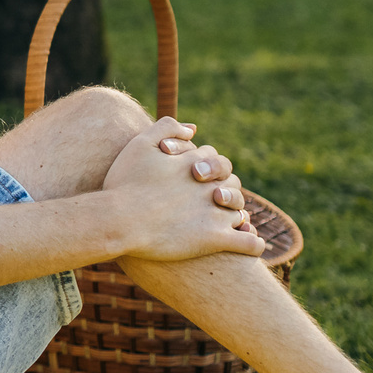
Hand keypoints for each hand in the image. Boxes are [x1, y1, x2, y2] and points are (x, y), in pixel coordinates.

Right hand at [104, 116, 264, 262]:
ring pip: (240, 212)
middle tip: (211, 199)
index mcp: (196, 164)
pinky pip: (250, 243)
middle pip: (231, 183)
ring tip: (227, 223)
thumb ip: (167, 127)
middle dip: (224, 189)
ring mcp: (216, 214)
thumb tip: (193, 129)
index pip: (214, 159)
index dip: (205, 167)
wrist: (120, 220)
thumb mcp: (140, 144)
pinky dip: (253, 244)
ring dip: (236, 215)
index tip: (193, 176)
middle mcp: (211, 187)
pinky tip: (249, 246)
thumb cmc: (125, 184)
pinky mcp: (217, 240)